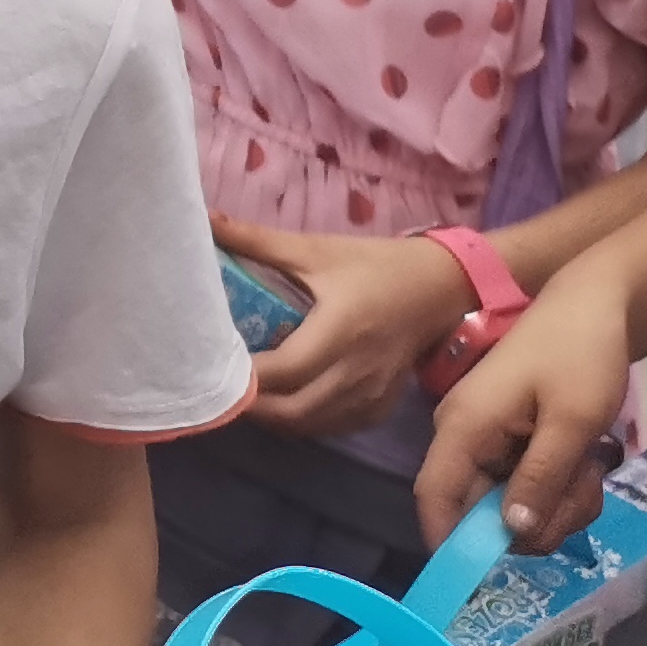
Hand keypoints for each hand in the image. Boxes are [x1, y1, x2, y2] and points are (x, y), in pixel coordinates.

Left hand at [216, 214, 470, 435]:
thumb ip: (256, 240)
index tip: (209, 366)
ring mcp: (373, 394)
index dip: (244, 378)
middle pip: (293, 411)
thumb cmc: (374, 265)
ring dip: (274, 418)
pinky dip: (304, 423)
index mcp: (340, 330)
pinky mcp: (382, 406)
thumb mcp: (315, 249)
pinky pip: (335, 427)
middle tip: (220, 385)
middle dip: (251, 407)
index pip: (284, 371)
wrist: (443, 287)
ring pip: (312, 425)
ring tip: (244, 395)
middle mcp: (357, 370)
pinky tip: (283, 402)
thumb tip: (203, 218)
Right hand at [418, 270, 632, 549]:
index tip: (482, 581)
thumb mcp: (571, 422)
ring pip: (511, 503)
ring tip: (592, 473)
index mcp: (464, 428)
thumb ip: (540, 478)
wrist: (595, 306)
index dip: (448, 544)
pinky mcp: (510, 439)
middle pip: (482, 511)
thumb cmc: (579, 355)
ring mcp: (488, 439)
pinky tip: (587, 465)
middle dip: (536, 521)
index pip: (435, 497)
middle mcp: (464, 437)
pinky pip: (526, 484)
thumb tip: (513, 534)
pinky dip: (560, 488)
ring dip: (557, 505)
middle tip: (584, 499)